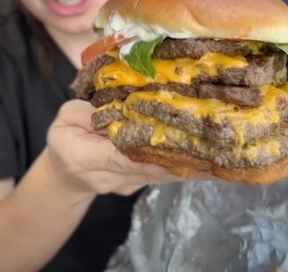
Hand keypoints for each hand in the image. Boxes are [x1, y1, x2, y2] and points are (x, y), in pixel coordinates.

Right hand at [45, 100, 208, 196]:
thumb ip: (86, 112)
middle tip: (215, 146)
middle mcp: (111, 177)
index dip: (150, 148)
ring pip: (162, 174)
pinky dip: (187, 164)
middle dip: (182, 157)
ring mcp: (129, 184)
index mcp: (85, 158)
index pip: (120, 155)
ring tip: (222, 152)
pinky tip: (212, 157)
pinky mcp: (141, 183)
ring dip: (191, 164)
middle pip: (151, 168)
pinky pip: (164, 173)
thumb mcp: (64, 118)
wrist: (65, 177)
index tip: (178, 141)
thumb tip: (119, 102)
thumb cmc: (64, 139)